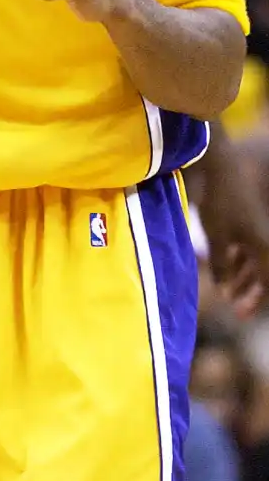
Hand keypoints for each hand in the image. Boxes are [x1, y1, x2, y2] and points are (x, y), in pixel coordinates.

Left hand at [196, 137, 268, 319]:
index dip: (256, 301)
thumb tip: (222, 287)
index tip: (241, 316)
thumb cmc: (219, 200)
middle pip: (263, 274)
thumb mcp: (217, 235)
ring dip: (241, 278)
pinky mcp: (244, 219)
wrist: (219, 164)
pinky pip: (245, 247)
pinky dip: (236, 260)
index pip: (267, 283)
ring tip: (225, 291)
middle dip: (250, 293)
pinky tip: (222, 269)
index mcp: (263, 245)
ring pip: (253, 260)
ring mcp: (255, 228)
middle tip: (236, 310)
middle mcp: (264, 239)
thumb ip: (221, 264)